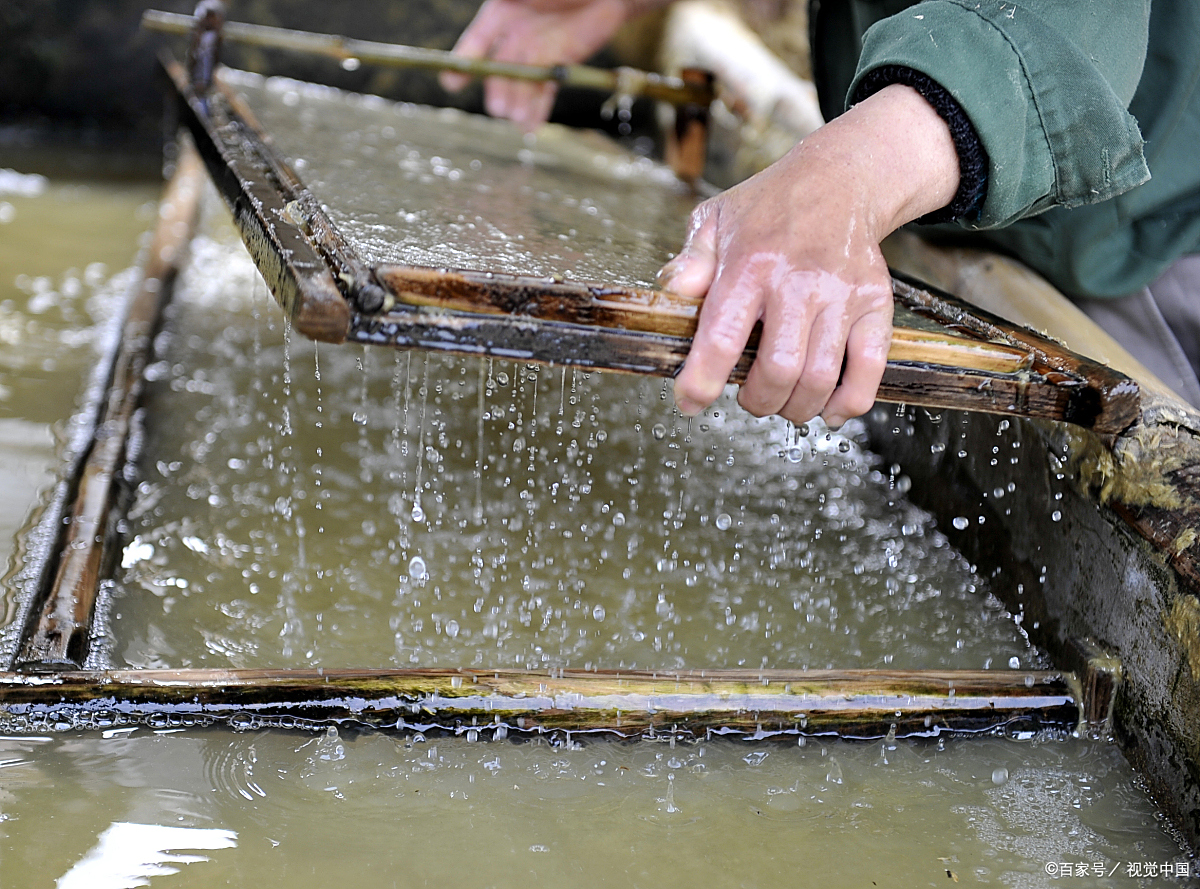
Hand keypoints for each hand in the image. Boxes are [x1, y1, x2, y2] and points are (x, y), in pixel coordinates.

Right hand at [440, 0, 651, 129]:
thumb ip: (510, 5)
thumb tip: (490, 22)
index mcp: (504, 11)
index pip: (477, 40)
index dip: (464, 61)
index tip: (451, 82)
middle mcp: (516, 34)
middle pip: (500, 68)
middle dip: (498, 89)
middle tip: (498, 108)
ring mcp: (538, 52)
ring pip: (522, 83)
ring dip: (518, 104)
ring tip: (518, 120)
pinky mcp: (559, 65)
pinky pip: (545, 90)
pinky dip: (538, 110)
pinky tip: (530, 126)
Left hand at [660, 84, 961, 426]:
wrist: (841, 178)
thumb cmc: (769, 206)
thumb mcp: (715, 219)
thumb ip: (691, 260)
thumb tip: (672, 291)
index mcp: (751, 264)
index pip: (721, 337)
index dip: (702, 382)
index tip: (690, 402)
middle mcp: (799, 281)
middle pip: (779, 370)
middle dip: (757, 401)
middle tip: (749, 398)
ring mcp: (841, 294)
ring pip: (820, 378)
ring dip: (795, 407)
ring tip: (782, 401)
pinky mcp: (876, 304)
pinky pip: (869, 369)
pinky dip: (849, 402)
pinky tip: (829, 409)